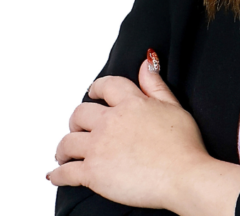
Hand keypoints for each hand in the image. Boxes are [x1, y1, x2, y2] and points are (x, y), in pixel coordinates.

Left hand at [48, 52, 211, 209]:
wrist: (183, 175)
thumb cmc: (183, 145)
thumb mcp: (174, 106)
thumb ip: (155, 85)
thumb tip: (146, 63)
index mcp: (132, 103)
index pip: (106, 86)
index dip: (97, 88)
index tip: (93, 92)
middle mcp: (111, 122)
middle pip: (80, 113)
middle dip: (77, 120)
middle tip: (80, 128)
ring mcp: (99, 147)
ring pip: (67, 142)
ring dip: (64, 148)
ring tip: (66, 155)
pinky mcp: (93, 173)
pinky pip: (64, 173)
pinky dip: (57, 175)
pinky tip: (56, 175)